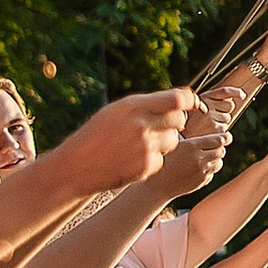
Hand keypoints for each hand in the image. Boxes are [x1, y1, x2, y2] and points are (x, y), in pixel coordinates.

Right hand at [55, 87, 198, 188]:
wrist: (75, 167)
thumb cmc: (96, 136)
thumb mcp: (116, 111)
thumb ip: (147, 105)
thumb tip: (182, 103)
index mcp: (132, 106)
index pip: (177, 99)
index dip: (189, 101)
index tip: (192, 104)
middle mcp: (140, 125)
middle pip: (179, 119)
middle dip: (176, 122)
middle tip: (161, 126)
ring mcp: (144, 147)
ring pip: (174, 140)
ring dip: (164, 142)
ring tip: (139, 145)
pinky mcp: (145, 167)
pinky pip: (162, 160)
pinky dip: (152, 160)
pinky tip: (131, 160)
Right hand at [168, 106, 232, 186]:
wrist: (155, 185)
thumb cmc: (162, 159)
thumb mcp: (173, 144)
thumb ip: (191, 137)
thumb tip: (208, 125)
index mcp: (191, 145)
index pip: (219, 139)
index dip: (225, 137)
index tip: (226, 136)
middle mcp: (198, 158)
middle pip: (221, 151)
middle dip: (219, 148)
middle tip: (214, 146)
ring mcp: (201, 171)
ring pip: (219, 163)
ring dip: (215, 159)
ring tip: (205, 157)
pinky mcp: (201, 182)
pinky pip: (212, 173)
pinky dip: (208, 170)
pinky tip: (196, 168)